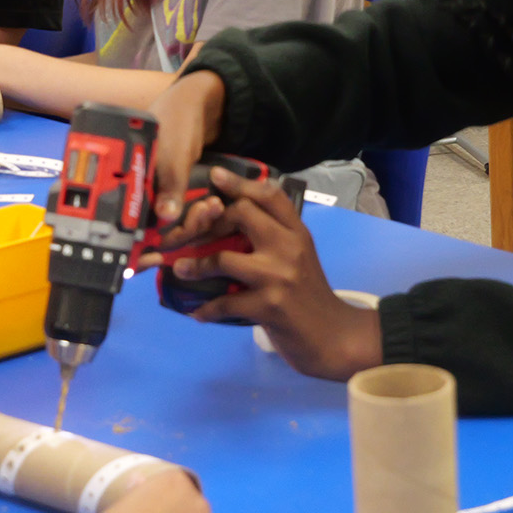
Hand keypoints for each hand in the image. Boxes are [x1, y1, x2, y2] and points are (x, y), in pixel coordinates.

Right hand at [146, 71, 227, 234]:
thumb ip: (170, 184)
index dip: (153, 232)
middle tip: (206, 210)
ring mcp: (155, 192)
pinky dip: (198, 214)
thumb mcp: (174, 154)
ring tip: (214, 206)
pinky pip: (183, 214)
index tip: (181, 227)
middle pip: (152, 227)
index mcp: (124, 179)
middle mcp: (136, 190)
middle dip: (181, 226)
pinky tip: (214, 206)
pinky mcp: (174, 193)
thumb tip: (165, 216)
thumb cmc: (177, 120)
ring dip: (194, 221)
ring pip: (171, 223)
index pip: (130, 221)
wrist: (198, 104)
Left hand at [167, 168, 381, 381]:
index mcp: (297, 232)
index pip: (270, 196)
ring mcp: (278, 276)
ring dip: (195, 266)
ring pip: (224, 259)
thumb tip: (232, 221)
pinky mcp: (268, 306)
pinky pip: (225, 302)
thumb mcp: (300, 257)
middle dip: (209, 221)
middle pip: (242, 214)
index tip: (215, 176)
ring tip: (180, 270)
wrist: (332, 336)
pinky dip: (206, 308)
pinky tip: (197, 313)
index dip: (240, 183)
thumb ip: (276, 237)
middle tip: (190, 234)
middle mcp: (289, 247)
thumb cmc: (309, 295)